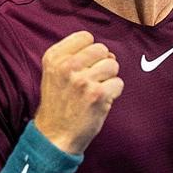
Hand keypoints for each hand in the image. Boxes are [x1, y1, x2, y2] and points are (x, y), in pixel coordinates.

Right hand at [33, 31, 122, 154]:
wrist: (55, 136)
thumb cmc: (59, 104)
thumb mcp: (55, 74)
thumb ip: (76, 57)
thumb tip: (108, 53)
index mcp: (54, 58)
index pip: (85, 36)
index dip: (90, 50)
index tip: (85, 65)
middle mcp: (67, 66)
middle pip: (102, 49)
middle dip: (102, 63)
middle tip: (92, 80)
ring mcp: (83, 80)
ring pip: (113, 65)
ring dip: (109, 78)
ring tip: (95, 91)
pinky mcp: (97, 95)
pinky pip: (119, 83)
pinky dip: (114, 93)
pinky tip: (100, 101)